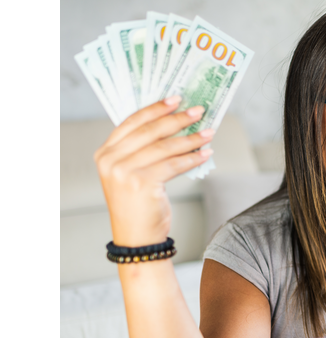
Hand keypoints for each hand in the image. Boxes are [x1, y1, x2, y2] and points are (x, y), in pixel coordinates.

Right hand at [94, 96, 213, 246]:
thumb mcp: (133, 173)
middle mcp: (110, 160)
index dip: (155, 108)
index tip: (176, 99)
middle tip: (198, 111)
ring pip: (164, 147)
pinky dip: (192, 158)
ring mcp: (124, 172)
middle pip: (149, 131)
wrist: (137, 238)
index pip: (132, 122)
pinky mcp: (141, 183)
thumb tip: (174, 124)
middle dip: (177, 119)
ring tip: (208, 132)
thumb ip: (143, 150)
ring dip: (190, 138)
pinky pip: (173, 164)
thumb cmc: (138, 205)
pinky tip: (205, 153)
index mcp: (105, 153)